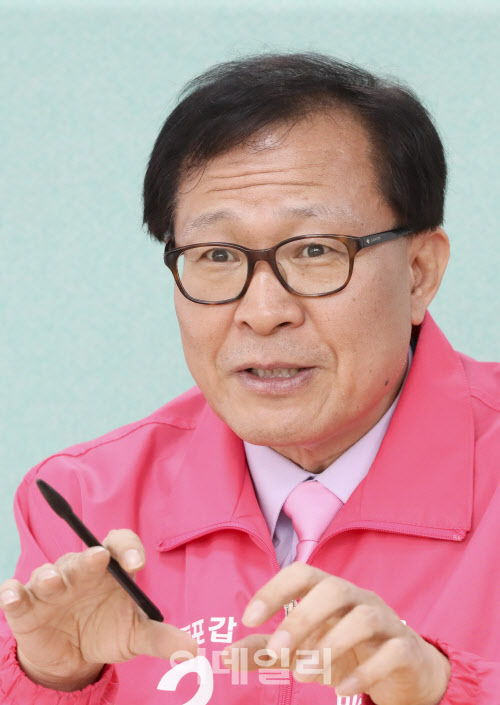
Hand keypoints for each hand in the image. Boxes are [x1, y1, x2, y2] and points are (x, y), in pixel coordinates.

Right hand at [0, 529, 197, 690]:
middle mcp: (81, 570)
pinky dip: (11, 594)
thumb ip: (162, 638)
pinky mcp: (26, 607)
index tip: (137, 563)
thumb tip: (192, 649)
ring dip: (50, 576)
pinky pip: (15, 595)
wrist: (74, 656)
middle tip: (99, 558)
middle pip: (84, 556)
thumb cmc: (108, 630)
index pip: (119, 544)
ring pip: (49, 573)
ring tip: (54, 582)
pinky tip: (12, 595)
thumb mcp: (136, 636)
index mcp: (110, 569)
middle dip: (90, 558)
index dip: (127, 548)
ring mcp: (51, 586)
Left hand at [222, 563, 449, 704]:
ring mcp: (385, 620)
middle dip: (302, 618)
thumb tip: (224, 656)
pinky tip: (342, 689)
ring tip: (304, 674)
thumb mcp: (301, 650)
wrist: (402, 670)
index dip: (274, 590)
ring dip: (331, 645)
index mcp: (329, 590)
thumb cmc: (344, 650)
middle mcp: (358, 597)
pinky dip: (365, 670)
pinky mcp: (406, 648)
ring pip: (364, 618)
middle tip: (276, 651)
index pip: (302, 573)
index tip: (248, 618)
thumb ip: (264, 651)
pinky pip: (391, 651)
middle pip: (333, 589)